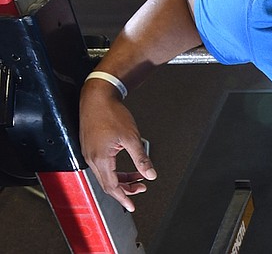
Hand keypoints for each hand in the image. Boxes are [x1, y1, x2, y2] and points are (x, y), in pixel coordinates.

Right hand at [79, 80, 156, 211]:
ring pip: (106, 174)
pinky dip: (115, 170)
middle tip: (141, 188)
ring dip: (122, 178)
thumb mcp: (132, 137)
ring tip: (138, 176)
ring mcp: (90, 153)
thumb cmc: (111, 113)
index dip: (123, 197)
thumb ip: (141, 158)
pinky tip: (127, 165)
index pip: (112, 187)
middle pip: (108, 183)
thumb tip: (150, 174)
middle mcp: (92, 158)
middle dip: (125, 188)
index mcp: (101, 159)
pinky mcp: (91, 147)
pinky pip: (103, 166)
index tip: (132, 205)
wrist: (97, 97)